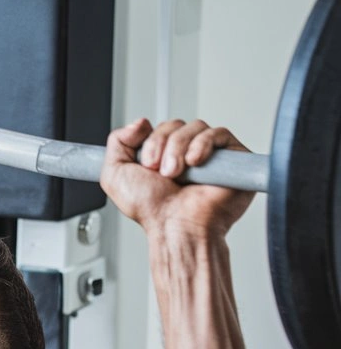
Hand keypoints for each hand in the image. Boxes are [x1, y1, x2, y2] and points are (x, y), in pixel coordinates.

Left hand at [100, 118, 254, 237]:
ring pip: (196, 126)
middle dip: (162, 144)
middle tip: (161, 172)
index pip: (159, 127)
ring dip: (179, 148)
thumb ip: (118, 141)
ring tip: (176, 174)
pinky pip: (220, 133)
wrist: (175, 226)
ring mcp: (210, 155)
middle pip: (176, 124)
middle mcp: (186, 154)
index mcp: (162, 155)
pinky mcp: (233, 158)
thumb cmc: (150, 209)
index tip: (146, 164)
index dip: (150, 139)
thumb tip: (140, 121)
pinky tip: (195, 163)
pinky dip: (203, 144)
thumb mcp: (115, 174)